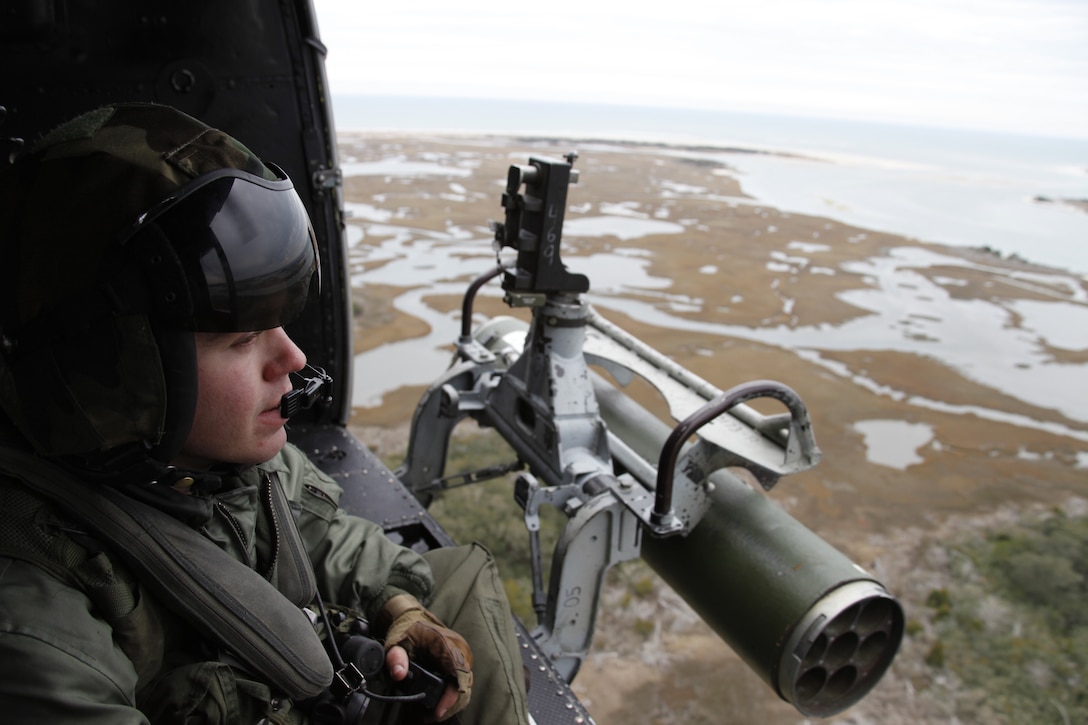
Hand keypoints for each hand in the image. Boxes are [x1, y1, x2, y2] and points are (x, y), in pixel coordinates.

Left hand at [381, 594, 472, 721]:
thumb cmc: (406, 630)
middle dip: (450, 703)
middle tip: (432, 714)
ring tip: (434, 710)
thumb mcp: (396, 642)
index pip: (458, 674)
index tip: (438, 711)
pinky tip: (440, 701)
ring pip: (466, 685)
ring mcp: (463, 654)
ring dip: (452, 700)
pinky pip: (463, 680)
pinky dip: (452, 693)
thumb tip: (399, 674)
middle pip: (465, 684)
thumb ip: (395, 658)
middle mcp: (460, 649)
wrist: (413, 618)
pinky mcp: (462, 659)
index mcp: (447, 643)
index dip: (451, 696)